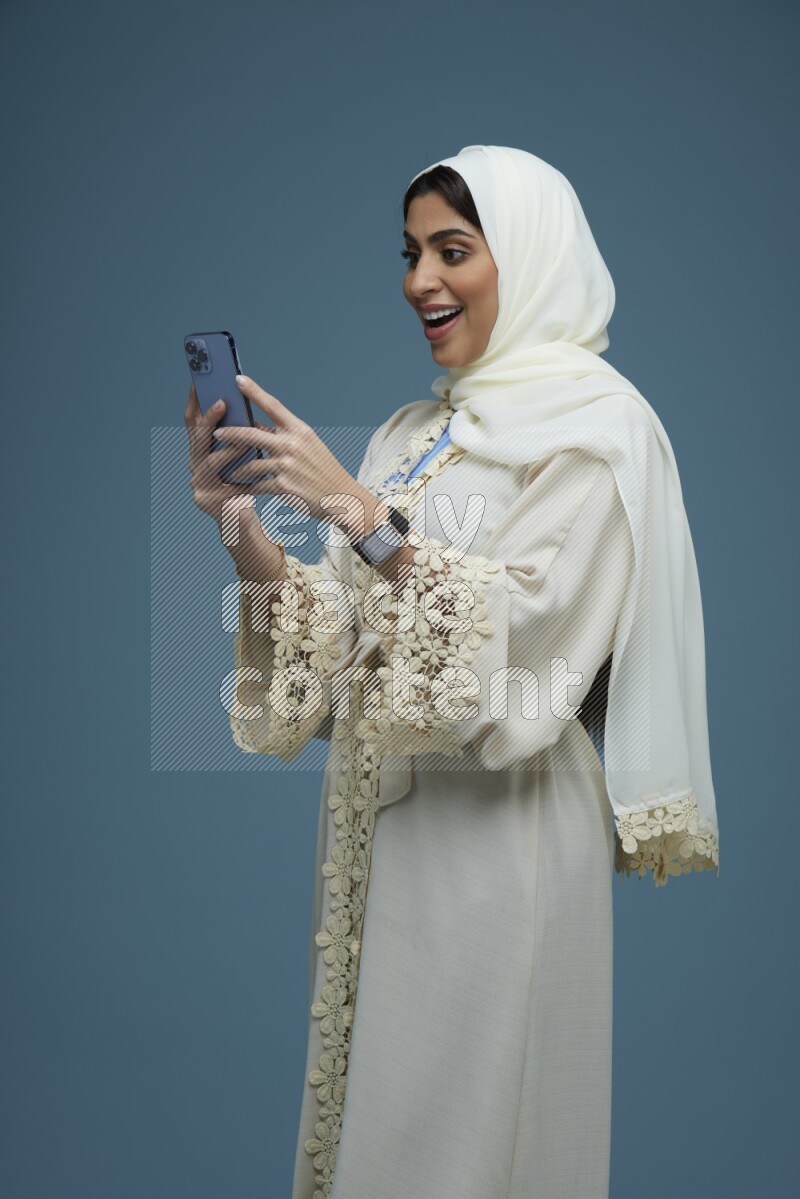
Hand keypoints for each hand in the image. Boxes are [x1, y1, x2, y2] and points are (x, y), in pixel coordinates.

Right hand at [183, 381, 281, 575]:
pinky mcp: (207, 501)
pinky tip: (252, 468)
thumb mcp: (243, 454)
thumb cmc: (248, 483)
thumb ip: (239, 434)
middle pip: (197, 438)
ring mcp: (198, 484)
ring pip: (209, 461)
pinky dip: (237, 474)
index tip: (198, 380)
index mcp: (201, 450)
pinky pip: (222, 484)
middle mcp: (194, 465)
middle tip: (223, 402)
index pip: (193, 422)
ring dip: (226, 447)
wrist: (243, 520)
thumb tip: (245, 402)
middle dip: (209, 419)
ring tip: (242, 437)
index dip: (194, 401)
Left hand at [211, 375, 359, 521]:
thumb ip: (283, 436)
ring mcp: (288, 466)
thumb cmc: (323, 470)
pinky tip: (240, 489)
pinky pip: (257, 485)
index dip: (254, 391)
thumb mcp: (308, 446)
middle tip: (216, 433)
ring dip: (237, 469)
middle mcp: (293, 445)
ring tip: (228, 472)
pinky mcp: (284, 486)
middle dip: (231, 433)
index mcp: (300, 430)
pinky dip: (247, 488)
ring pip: (251, 464)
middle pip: (252, 434)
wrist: (341, 496)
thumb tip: (256, 426)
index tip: (238, 379)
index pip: (273, 405)